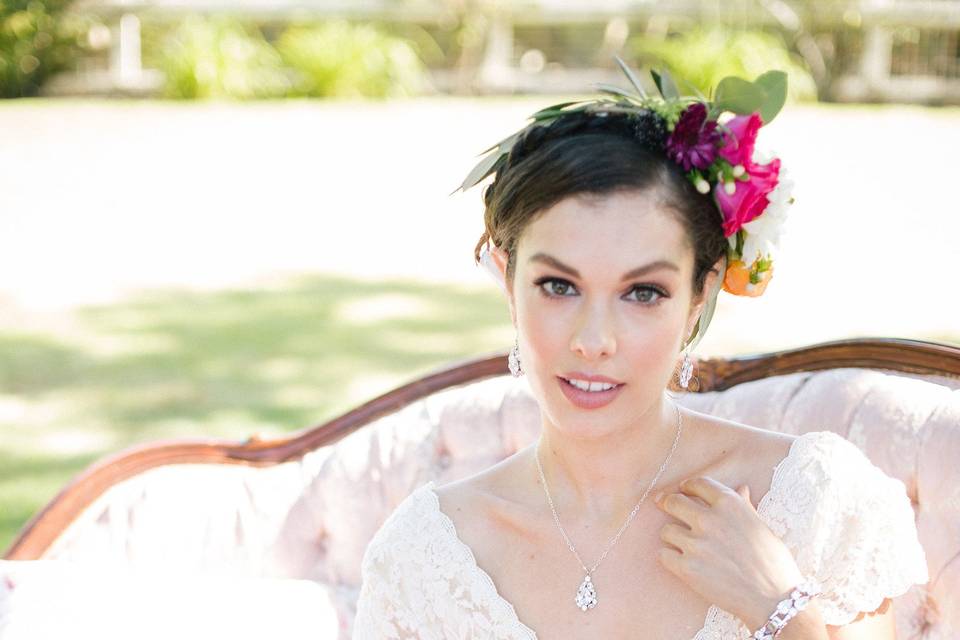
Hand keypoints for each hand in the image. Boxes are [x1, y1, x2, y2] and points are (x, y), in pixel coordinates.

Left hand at [653, 476, 803, 630]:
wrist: (774, 599)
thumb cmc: (774, 563)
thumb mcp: (762, 527)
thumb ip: (745, 506)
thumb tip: (741, 488)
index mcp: (730, 505)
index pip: (698, 484)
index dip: (687, 486)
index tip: (682, 489)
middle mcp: (709, 520)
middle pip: (673, 502)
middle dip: (667, 502)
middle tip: (662, 503)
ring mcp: (696, 544)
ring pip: (666, 530)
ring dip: (672, 536)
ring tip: (682, 544)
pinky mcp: (687, 568)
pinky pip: (664, 554)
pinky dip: (670, 558)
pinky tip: (680, 562)